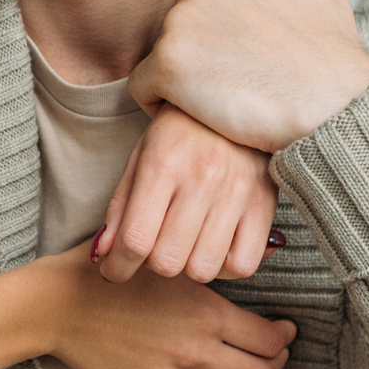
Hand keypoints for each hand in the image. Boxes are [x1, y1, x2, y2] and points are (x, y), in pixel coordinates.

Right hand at [39, 244, 293, 368]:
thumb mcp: (164, 259)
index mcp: (206, 314)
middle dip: (270, 366)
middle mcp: (194, 350)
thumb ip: (208, 261)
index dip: (283, 338)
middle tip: (268, 355)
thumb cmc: (108, 272)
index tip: (283, 331)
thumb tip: (262, 251)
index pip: (269, 340)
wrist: (56, 304)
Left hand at [93, 104, 279, 284]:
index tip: (113, 271)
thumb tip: (103, 254)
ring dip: (186, 266)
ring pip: (203, 268)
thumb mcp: (140, 158)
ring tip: (183, 244)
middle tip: (152, 247)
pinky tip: (213, 247)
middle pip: (168, 261)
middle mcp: (202, 179)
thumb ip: (120, 207)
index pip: (135, 239)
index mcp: (162, 164)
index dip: (117, 267)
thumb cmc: (179, 133)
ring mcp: (237, 193)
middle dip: (150, 264)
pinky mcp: (265, 203)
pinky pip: (243, 265)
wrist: (236, 98)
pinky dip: (223, 267)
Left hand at [130, 0, 368, 152]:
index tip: (243, 53)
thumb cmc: (333, 56)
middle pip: (176, 23)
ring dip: (181, 78)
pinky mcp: (166, 64)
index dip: (217, 28)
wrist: (335, 106)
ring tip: (223, 99)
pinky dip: (159, 104)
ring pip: (159, 54)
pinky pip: (141, 87)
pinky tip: (198, 116)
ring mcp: (179, 21)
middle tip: (235, 79)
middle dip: (197, 51)